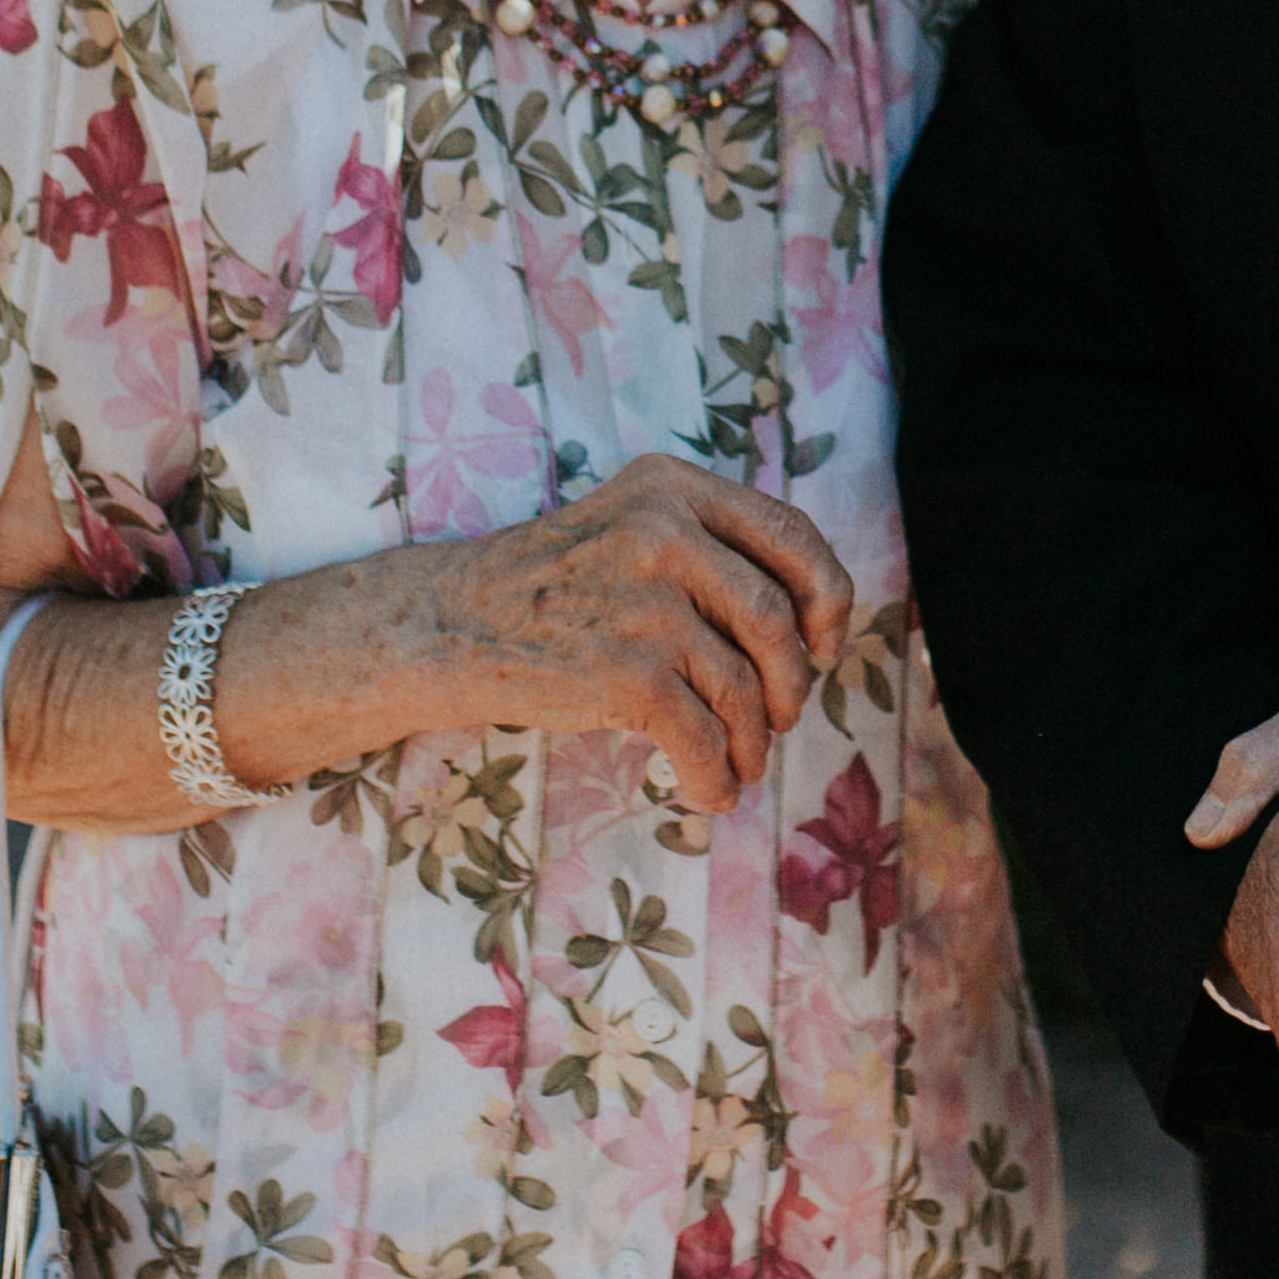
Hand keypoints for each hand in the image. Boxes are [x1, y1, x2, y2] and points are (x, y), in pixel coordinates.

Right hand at [394, 453, 855, 806]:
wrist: (451, 624)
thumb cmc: (552, 586)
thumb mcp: (629, 525)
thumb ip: (709, 548)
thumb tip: (811, 624)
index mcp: (674, 489)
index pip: (792, 532)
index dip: (827, 594)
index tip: (825, 641)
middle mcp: (665, 534)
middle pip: (776, 619)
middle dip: (793, 681)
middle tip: (783, 714)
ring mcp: (646, 604)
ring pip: (745, 688)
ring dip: (755, 738)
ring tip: (744, 758)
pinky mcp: (627, 673)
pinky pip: (704, 738)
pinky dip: (717, 774)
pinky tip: (712, 789)